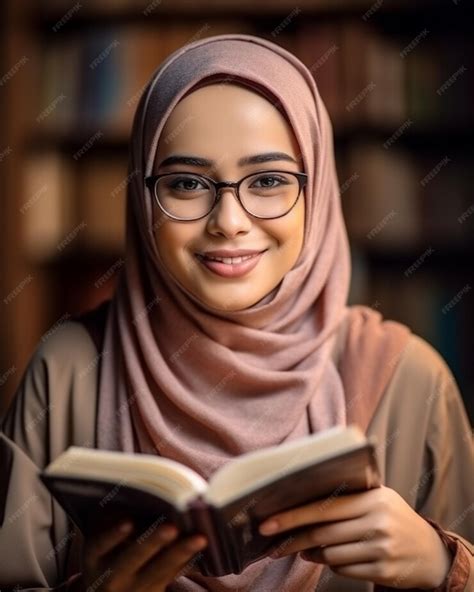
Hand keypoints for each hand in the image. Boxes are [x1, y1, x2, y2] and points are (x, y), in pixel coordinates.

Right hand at [75, 519, 206, 591]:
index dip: (113, 535)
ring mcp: (132, 588)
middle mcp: (111, 575)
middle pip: (133, 558)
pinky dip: (186, 563)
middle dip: (153, 542)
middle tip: (172, 527)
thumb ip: (114, 524)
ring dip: (180, 553)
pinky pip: (171, 578)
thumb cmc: (106, 557)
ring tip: (199, 538)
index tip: (128, 522)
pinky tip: (201, 551)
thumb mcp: (100, 547)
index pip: (101, 545)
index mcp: (95, 557)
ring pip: (158, 571)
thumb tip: (147, 493)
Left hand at [258, 485, 452, 588]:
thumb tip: (300, 505)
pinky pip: (344, 569)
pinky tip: (327, 558)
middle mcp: (378, 521)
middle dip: (293, 539)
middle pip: (322, 532)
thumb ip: (346, 497)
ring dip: (310, 553)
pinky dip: (331, 564)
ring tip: (302, 549)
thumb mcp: (377, 499)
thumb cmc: (393, 518)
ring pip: (331, 553)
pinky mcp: (384, 571)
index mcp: (373, 498)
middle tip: (273, 544)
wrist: (431, 552)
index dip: (293, 516)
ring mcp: (382, 548)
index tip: (268, 523)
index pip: (323, 506)